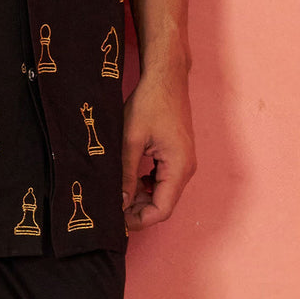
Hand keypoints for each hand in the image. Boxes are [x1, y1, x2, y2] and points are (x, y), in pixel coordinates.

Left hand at [121, 65, 195, 231]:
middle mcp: (186, 169)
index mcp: (179, 167)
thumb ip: (126, 173)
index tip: (118, 221)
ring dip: (141, 197)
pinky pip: (164, 178)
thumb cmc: (150, 102)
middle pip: (163, 203)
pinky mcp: (177, 154)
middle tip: (113, 208)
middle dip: (138, 209)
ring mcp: (183, 161)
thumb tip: (120, 202)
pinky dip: (147, 184)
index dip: (139, 220)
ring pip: (163, 192)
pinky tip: (130, 179)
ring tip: (118, 193)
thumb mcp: (132, 139)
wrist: (166, 77)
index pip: (162, 210)